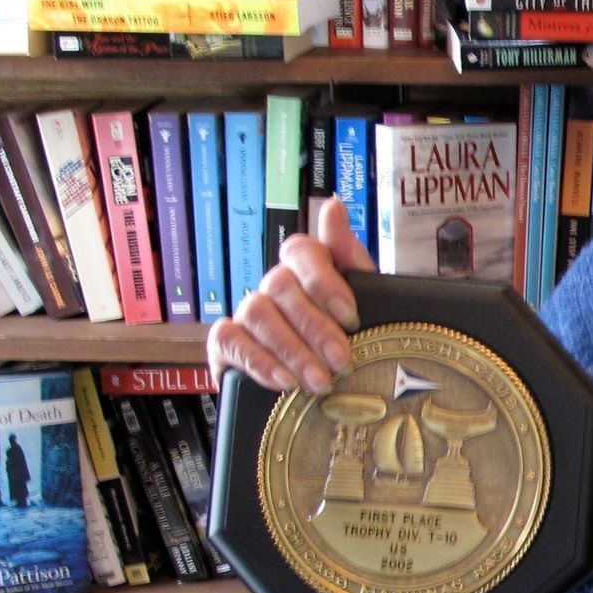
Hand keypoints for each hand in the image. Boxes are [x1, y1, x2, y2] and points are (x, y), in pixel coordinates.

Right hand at [206, 196, 371, 392]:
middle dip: (315, 327)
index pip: (300, 250)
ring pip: (256, 312)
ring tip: (319, 381)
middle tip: (342, 362)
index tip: (351, 317)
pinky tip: (284, 381)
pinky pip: (229, 339)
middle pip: (281, 285)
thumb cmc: (349, 339)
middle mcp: (272, 285)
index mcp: (305, 269)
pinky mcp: (226, 342)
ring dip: (291, 349)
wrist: (328, 389)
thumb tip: (334, 203)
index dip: (324, 281)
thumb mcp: (366, 302)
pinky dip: (259, 361)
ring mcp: (247, 311)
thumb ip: (350, 256)